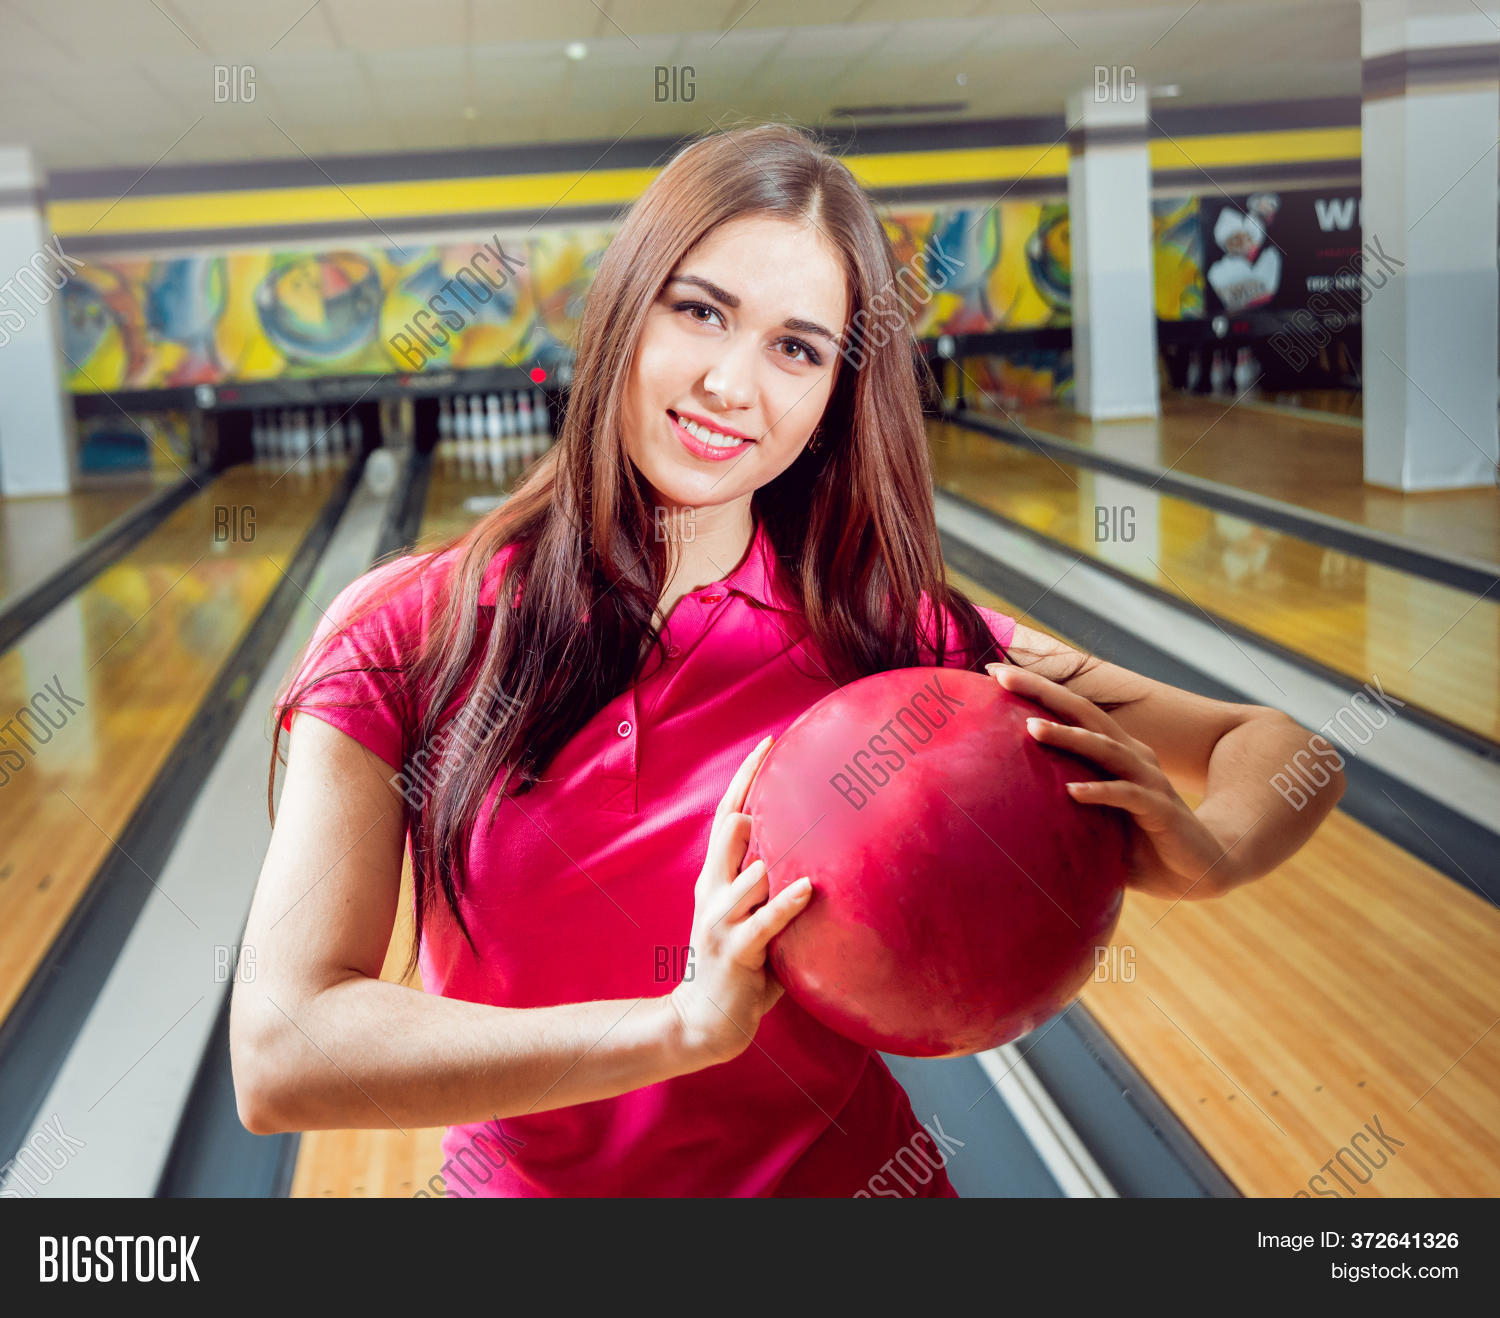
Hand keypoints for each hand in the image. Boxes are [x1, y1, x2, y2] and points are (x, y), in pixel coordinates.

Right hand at [667, 735, 813, 1065]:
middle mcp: (713, 891)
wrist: (700, 1022)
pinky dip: (785, 904)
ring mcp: (721, 920)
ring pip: (747, 872)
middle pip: (730, 829)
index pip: (729, 817)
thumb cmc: (739, 971)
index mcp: (717, 880)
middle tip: (782, 757)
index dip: (745, 779)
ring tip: (808, 827)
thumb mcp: (752, 922)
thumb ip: (774, 893)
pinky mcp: (735, 951)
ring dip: (774, 854)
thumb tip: (824, 865)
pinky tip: (808, 888)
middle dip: (753, 791)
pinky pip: (764, 922)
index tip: (768, 743)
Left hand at [987, 663, 1238, 900]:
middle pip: (1084, 713)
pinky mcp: (1160, 809)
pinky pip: (1127, 796)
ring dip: (1068, 737)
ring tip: (1031, 728)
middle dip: (1042, 692)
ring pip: (1104, 748)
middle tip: (1001, 676)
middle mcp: (1132, 756)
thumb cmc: (1142, 844)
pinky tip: (1072, 792)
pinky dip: (1099, 792)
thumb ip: (1061, 808)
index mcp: (1115, 752)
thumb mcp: (1095, 822)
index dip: (1035, 690)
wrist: (1202, 869)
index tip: (993, 674)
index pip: (1071, 712)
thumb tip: (1008, 811)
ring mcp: (1148, 779)